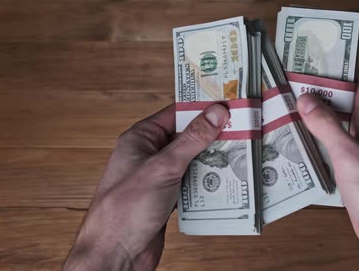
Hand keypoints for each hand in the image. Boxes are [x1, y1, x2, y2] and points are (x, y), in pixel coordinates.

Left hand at [64, 104, 229, 269]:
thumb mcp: (163, 167)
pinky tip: (226, 180)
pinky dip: (208, 181)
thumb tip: (216, 113)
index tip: (229, 104)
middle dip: (213, 135)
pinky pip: (193, 182)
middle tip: (242, 129)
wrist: (116, 253)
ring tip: (240, 153)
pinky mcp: (168, 197)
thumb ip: (192, 139)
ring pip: (193, 160)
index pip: (176, 113)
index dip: (202, 108)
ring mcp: (159, 177)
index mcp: (141, 139)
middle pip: (187, 137)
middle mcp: (150, 155)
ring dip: (213, 160)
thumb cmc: (125, 209)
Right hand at [297, 79, 358, 270]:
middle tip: (286, 85)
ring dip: (312, 120)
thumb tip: (308, 98)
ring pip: (333, 127)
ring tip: (284, 111)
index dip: (335, 68)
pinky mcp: (352, 172)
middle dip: (317, 93)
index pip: (356, 82)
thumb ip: (328, 126)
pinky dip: (314, 144)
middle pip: (340, 103)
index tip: (310, 59)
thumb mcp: (350, 155)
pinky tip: (295, 146)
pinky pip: (330, 150)